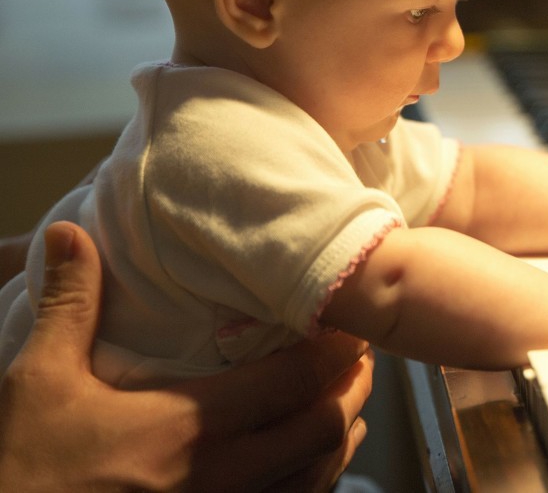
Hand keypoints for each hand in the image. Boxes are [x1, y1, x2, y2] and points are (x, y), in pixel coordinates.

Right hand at [0, 221, 372, 491]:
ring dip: (341, 436)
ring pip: (317, 476)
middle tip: (359, 355)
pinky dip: (315, 480)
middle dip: (351, 388)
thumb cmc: (23, 467)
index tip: (351, 322)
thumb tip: (70, 234)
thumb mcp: (38, 382)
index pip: (293, 382)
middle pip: (323, 429)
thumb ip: (70, 305)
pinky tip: (313, 462)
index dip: (335, 349)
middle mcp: (221, 476)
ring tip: (348, 402)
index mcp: (189, 427)